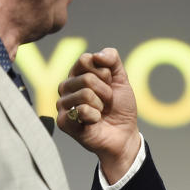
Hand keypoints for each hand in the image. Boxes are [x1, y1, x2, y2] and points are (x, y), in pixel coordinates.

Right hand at [57, 48, 141, 182]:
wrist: (125, 134)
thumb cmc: (120, 107)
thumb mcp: (121, 79)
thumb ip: (112, 59)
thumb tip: (97, 55)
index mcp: (77, 74)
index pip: (85, 60)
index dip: (105, 72)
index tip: (109, 84)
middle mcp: (66, 87)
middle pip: (86, 78)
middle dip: (105, 91)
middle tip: (107, 102)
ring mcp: (63, 104)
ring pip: (85, 94)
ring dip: (101, 105)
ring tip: (101, 112)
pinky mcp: (64, 122)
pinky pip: (81, 110)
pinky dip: (95, 116)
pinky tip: (94, 122)